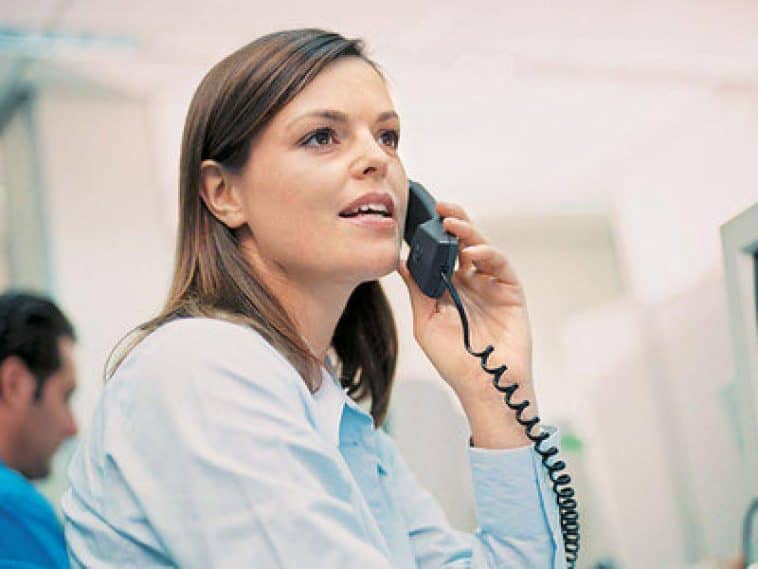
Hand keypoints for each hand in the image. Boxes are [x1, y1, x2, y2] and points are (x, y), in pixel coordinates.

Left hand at [397, 202, 533, 413]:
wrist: (484, 385)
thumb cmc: (454, 360)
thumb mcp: (426, 322)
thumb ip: (418, 290)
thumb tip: (401, 261)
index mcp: (448, 288)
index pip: (441, 253)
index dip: (432, 235)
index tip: (417, 217)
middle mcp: (470, 282)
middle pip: (462, 244)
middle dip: (452, 221)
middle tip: (439, 206)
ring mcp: (491, 285)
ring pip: (481, 248)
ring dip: (468, 232)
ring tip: (451, 222)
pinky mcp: (510, 291)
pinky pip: (500, 265)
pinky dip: (488, 254)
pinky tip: (472, 251)